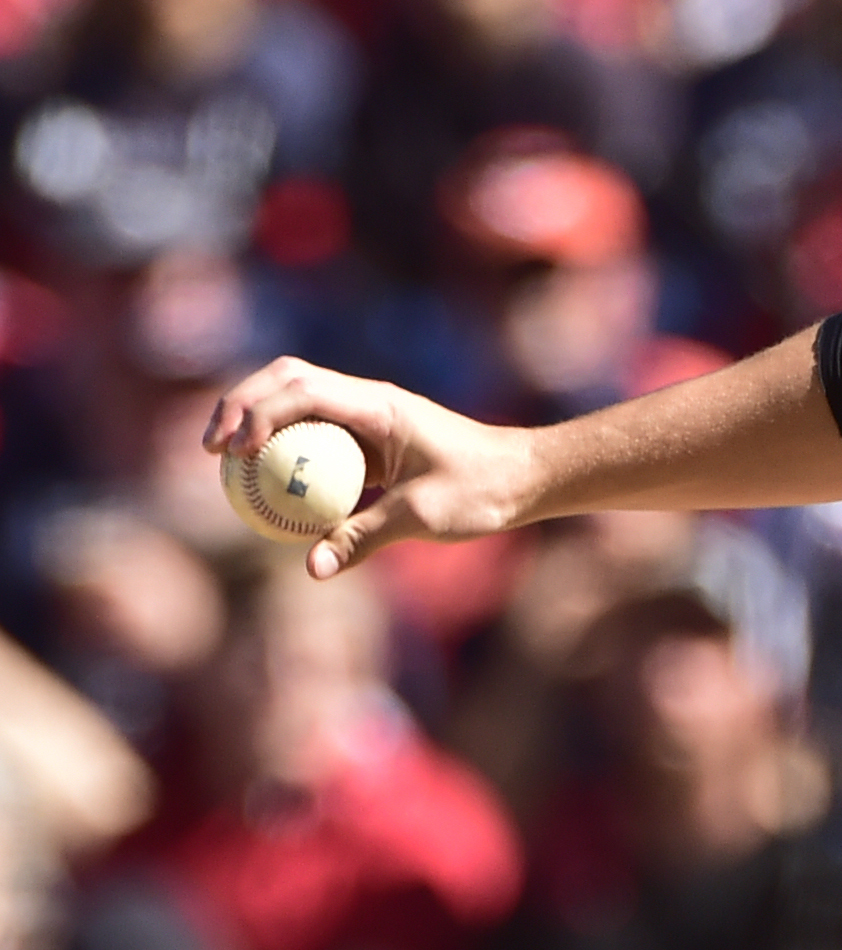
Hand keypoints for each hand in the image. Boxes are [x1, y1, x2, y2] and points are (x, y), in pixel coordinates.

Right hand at [203, 359, 539, 580]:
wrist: (524, 478)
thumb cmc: (483, 490)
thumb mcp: (424, 517)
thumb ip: (364, 538)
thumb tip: (311, 569)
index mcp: (379, 405)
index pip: (301, 390)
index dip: (257, 414)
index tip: (234, 454)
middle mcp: (367, 400)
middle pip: (285, 381)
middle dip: (238, 406)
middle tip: (209, 453)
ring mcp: (366, 416)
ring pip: (294, 402)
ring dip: (254, 423)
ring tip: (222, 465)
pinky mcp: (368, 439)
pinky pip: (313, 437)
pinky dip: (282, 452)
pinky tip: (264, 487)